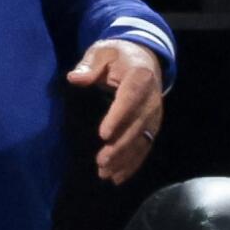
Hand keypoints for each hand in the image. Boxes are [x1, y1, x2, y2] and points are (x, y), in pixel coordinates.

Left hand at [66, 40, 163, 184]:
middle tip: (101, 161)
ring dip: (125, 159)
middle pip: (137, 125)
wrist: (146, 58)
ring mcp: (155, 114)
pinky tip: (118, 177)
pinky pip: (145, 146)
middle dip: (120, 146)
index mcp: (139, 77)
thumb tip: (75, 78)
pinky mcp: (153, 125)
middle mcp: (152, 98)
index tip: (103, 135)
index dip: (119, 117)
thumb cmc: (118, 55)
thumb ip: (89, 65)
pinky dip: (133, 163)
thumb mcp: (102, 52)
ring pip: (142, 140)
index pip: (130, 99)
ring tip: (105, 174)